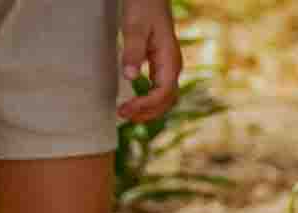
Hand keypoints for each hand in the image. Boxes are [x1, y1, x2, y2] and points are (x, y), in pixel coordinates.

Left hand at [118, 0, 183, 122]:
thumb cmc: (143, 6)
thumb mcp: (134, 27)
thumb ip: (133, 52)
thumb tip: (130, 78)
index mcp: (170, 61)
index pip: (163, 93)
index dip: (145, 105)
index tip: (125, 108)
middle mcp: (174, 67)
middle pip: (167, 101)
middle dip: (148, 112)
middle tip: (124, 115)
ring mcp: (170, 66)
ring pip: (165, 98)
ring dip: (150, 109)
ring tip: (129, 114)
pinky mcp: (163, 64)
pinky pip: (161, 89)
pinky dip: (150, 100)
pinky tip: (137, 101)